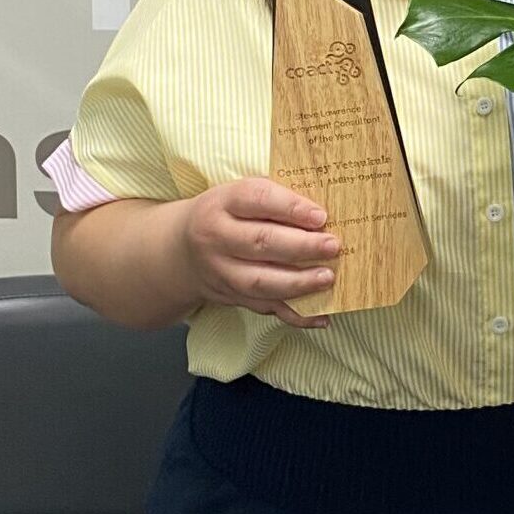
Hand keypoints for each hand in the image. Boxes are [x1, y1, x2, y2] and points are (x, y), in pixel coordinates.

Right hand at [181, 178, 338, 327]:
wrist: (181, 251)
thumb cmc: (225, 217)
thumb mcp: (237, 196)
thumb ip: (274, 199)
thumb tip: (322, 215)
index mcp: (222, 203)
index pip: (257, 200)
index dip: (291, 207)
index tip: (320, 216)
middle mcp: (216, 237)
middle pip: (261, 242)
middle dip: (302, 246)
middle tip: (333, 246)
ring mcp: (221, 271)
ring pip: (260, 281)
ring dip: (298, 282)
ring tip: (328, 277)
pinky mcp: (231, 297)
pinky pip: (265, 308)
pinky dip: (295, 315)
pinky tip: (320, 316)